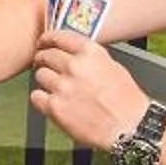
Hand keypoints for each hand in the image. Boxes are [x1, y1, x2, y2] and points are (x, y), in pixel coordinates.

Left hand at [28, 29, 146, 155]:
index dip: (47, 40)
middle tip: (44, 65)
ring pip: (40, 75)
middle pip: (46, 55)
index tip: (43, 43)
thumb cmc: (126, 101)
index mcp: (90, 53)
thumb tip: (71, 54)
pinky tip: (52, 102)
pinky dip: (41, 99)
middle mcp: (75, 66)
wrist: (129, 127)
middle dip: (43, 60)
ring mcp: (63, 86)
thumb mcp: (112, 66)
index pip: (58, 37)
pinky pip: (36, 97)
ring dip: (45, 81)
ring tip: (56, 88)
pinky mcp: (55, 107)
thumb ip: (89, 58)